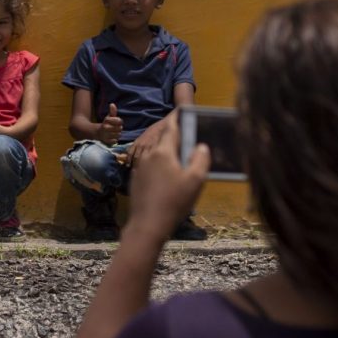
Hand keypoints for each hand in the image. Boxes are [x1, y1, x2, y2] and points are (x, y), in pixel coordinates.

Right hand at [96, 103, 122, 144]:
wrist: (97, 133)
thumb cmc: (106, 124)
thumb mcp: (109, 117)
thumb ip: (112, 111)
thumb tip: (112, 104)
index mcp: (106, 121)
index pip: (119, 121)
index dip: (119, 121)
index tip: (117, 121)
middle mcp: (105, 128)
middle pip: (120, 128)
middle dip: (119, 128)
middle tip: (115, 128)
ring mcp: (106, 135)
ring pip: (118, 135)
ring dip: (117, 134)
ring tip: (114, 132)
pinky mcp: (106, 141)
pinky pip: (115, 141)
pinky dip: (114, 139)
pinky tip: (112, 137)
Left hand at [126, 119, 208, 238]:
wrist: (147, 225)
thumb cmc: (174, 201)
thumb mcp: (195, 181)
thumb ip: (200, 160)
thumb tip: (201, 146)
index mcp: (163, 151)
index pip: (171, 128)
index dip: (177, 119)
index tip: (181, 112)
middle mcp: (149, 155)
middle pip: (162, 141)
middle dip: (173, 137)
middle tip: (185, 138)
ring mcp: (140, 168)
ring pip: (155, 154)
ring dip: (165, 153)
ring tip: (177, 159)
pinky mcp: (136, 180)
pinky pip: (149, 167)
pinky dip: (158, 166)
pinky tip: (165, 178)